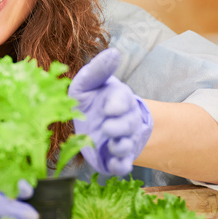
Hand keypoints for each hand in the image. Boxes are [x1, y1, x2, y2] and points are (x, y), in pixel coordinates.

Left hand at [69, 48, 152, 176]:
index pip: (124, 100)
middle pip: (128, 125)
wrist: (95, 122)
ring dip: (121, 146)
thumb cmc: (92, 100)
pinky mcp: (114, 159)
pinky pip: (122, 166)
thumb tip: (114, 52)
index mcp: (119, 100)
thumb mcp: (89, 83)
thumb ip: (98, 69)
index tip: (109, 107)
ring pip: (127, 145)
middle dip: (119, 126)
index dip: (118, 104)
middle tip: (106, 126)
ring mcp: (121, 140)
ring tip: (111, 144)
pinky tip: (112, 164)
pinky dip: (119, 166)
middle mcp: (124, 121)